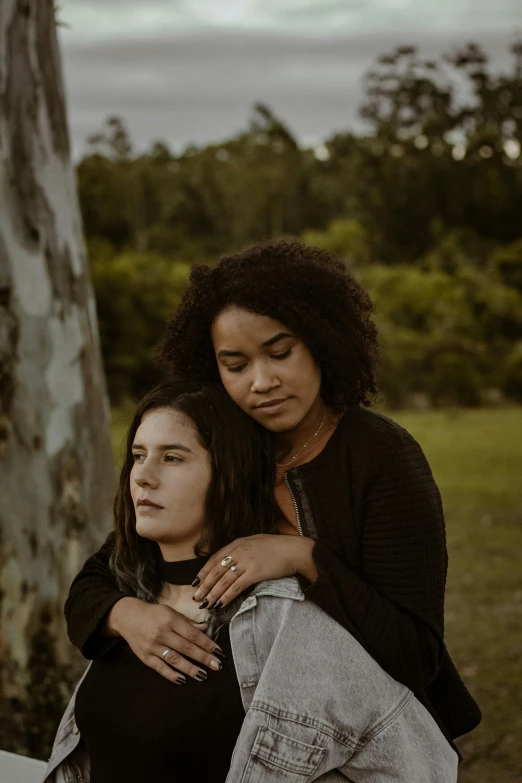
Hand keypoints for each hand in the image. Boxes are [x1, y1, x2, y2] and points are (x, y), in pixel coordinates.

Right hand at [106, 597, 224, 683]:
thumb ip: (188, 622)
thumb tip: (206, 627)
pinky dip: (171, 675)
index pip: (193, 634)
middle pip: (186, 648)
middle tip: (217, 666)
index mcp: (171, 620)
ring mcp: (153, 646)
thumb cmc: (154, 614)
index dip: (207, 644)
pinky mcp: (145, 656)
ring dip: (190, 669)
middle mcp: (162, 633)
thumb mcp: (171, 612)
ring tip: (203, 675)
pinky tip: (183, 680)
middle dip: (203, 658)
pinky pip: (160, 668)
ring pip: (174, 659)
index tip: (219, 652)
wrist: (128, 616)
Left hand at [192, 534, 316, 608]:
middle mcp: (239, 551)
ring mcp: (246, 561)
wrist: (295, 550)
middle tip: (196, 597)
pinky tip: (220, 604)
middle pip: (216, 570)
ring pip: (223, 580)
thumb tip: (232, 561)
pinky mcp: (255, 572)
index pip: (215, 558)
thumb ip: (243, 550)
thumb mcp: (256, 543)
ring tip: (205, 604)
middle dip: (204, 585)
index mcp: (238, 543)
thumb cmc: (278, 548)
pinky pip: (236, 587)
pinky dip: (226, 596)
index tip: (196, 582)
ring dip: (212, 594)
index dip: (204, 571)